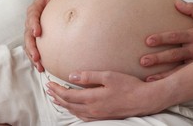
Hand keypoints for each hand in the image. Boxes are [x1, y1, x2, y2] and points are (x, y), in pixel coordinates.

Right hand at [24, 0, 68, 70]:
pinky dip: (36, 59)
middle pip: (28, 35)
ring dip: (33, 56)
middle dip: (32, 47)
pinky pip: (34, 49)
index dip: (33, 25)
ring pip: (29, 45)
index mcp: (34, 9)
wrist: (50, 1)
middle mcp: (31, 22)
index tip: (37, 33)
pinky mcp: (36, 38)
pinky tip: (42, 68)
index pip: (32, 17)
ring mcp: (32, 31)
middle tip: (37, 56)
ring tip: (39, 66)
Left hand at [46, 70, 164, 120]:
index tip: (49, 83)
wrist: (144, 100)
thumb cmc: (129, 86)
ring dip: (64, 105)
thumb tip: (71, 76)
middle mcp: (92, 109)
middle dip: (56, 97)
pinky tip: (74, 109)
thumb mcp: (109, 76)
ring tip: (57, 99)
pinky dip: (74, 112)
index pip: (68, 95)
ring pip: (75, 112)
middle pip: (69, 104)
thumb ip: (89, 76)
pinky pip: (83, 117)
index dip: (57, 89)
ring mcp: (98, 115)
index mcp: (92, 98)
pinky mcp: (104, 118)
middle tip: (48, 90)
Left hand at [140, 1, 192, 80]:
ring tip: (148, 78)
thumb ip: (191, 9)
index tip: (148, 41)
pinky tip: (161, 85)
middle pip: (174, 55)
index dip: (162, 39)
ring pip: (178, 70)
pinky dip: (172, 82)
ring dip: (163, 75)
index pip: (175, 36)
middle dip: (158, 58)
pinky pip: (184, 78)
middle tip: (143, 61)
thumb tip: (176, 3)